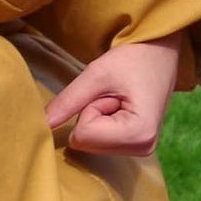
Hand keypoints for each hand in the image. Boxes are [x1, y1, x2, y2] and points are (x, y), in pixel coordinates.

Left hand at [44, 33, 184, 156]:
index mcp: (139, 134)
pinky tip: (119, 107)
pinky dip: (102, 122)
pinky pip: (98, 142)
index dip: (88, 108)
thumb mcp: (97, 74)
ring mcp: (141, 149)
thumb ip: (68, 100)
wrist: (159, 52)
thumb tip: (40, 123)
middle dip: (91, 115)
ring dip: (96, 118)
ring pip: (89, 144)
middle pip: (86, 143)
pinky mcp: (136, 146)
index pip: (83, 135)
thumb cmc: (133, 58)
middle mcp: (143, 148)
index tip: (110, 92)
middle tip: (113, 95)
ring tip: (117, 99)